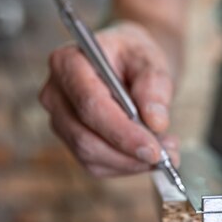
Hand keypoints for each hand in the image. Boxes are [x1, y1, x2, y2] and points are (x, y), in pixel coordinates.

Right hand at [39, 22, 178, 176]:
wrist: (130, 64)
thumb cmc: (135, 56)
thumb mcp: (150, 59)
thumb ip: (155, 85)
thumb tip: (155, 121)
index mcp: (68, 62)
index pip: (90, 104)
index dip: (121, 131)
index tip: (153, 148)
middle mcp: (55, 93)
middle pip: (85, 136)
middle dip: (128, 153)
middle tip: (166, 155)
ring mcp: (60, 120)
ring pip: (90, 156)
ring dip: (130, 162)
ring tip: (165, 153)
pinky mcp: (72, 141)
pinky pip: (97, 165)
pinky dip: (126, 165)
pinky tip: (148, 155)